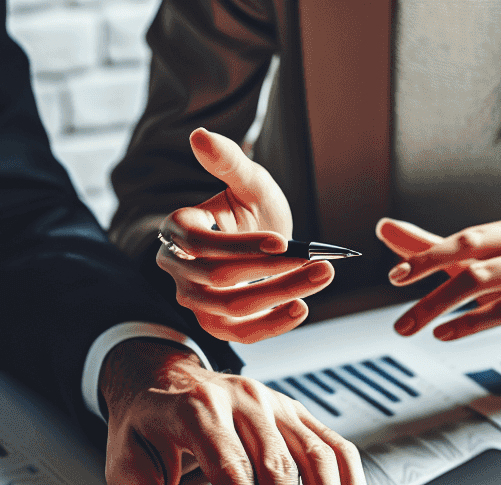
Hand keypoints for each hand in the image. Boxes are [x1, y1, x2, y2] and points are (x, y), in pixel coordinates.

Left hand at [100, 340, 377, 484]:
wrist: (160, 377)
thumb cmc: (144, 426)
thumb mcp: (122, 463)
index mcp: (198, 410)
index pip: (233, 472)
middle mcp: (244, 400)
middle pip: (281, 470)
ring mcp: (276, 403)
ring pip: (319, 459)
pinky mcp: (297, 412)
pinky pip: (336, 448)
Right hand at [156, 128, 334, 342]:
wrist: (265, 241)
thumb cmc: (251, 207)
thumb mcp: (247, 181)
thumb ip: (228, 161)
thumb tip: (200, 135)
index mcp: (178, 230)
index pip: (203, 246)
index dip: (243, 247)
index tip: (284, 243)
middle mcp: (179, 269)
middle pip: (220, 279)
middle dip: (273, 271)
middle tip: (320, 263)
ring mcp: (195, 301)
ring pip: (234, 307)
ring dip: (282, 294)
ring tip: (322, 275)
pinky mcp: (216, 324)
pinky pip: (241, 333)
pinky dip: (274, 324)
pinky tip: (302, 307)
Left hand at [379, 214, 500, 352]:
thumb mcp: (481, 263)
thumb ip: (434, 247)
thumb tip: (384, 227)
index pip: (466, 239)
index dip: (428, 257)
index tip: (396, 278)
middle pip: (473, 263)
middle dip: (429, 290)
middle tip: (401, 319)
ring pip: (486, 285)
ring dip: (442, 308)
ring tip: (415, 327)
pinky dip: (471, 322)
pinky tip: (446, 332)